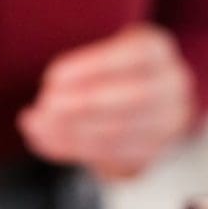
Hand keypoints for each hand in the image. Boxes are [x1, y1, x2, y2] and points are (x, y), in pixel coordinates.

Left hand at [17, 24, 195, 180]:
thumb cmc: (112, 70)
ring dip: (70, 132)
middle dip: (81, 106)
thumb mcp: (102, 51)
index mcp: (158, 51)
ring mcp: (166, 125)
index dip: (91, 68)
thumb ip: (81, 69)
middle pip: (133, 99)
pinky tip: (45, 141)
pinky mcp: (148, 155)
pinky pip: (110, 157)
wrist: (145, 102)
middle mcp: (172, 88)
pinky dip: (72, 150)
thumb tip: (46, 96)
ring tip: (35, 125)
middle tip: (44, 107)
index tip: (52, 78)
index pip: (134, 56)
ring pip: (120, 133)